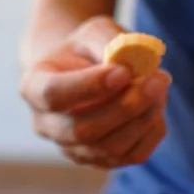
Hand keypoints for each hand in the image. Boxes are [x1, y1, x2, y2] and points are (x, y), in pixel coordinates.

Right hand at [19, 16, 171, 168]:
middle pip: (82, 130)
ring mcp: (70, 148)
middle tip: (157, 80)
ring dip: (144, 117)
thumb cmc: (86, 49)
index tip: (123, 72)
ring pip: (110, 147)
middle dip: (125, 107)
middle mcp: (46, 124)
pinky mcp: (98, 160)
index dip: (89, 86)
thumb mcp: (94, 32)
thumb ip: (110, 42)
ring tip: (160, 85)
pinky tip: (156, 107)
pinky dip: (151, 132)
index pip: (53, 95)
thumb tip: (136, 65)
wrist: (83, 71)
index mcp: (34, 86)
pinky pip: (131, 156)